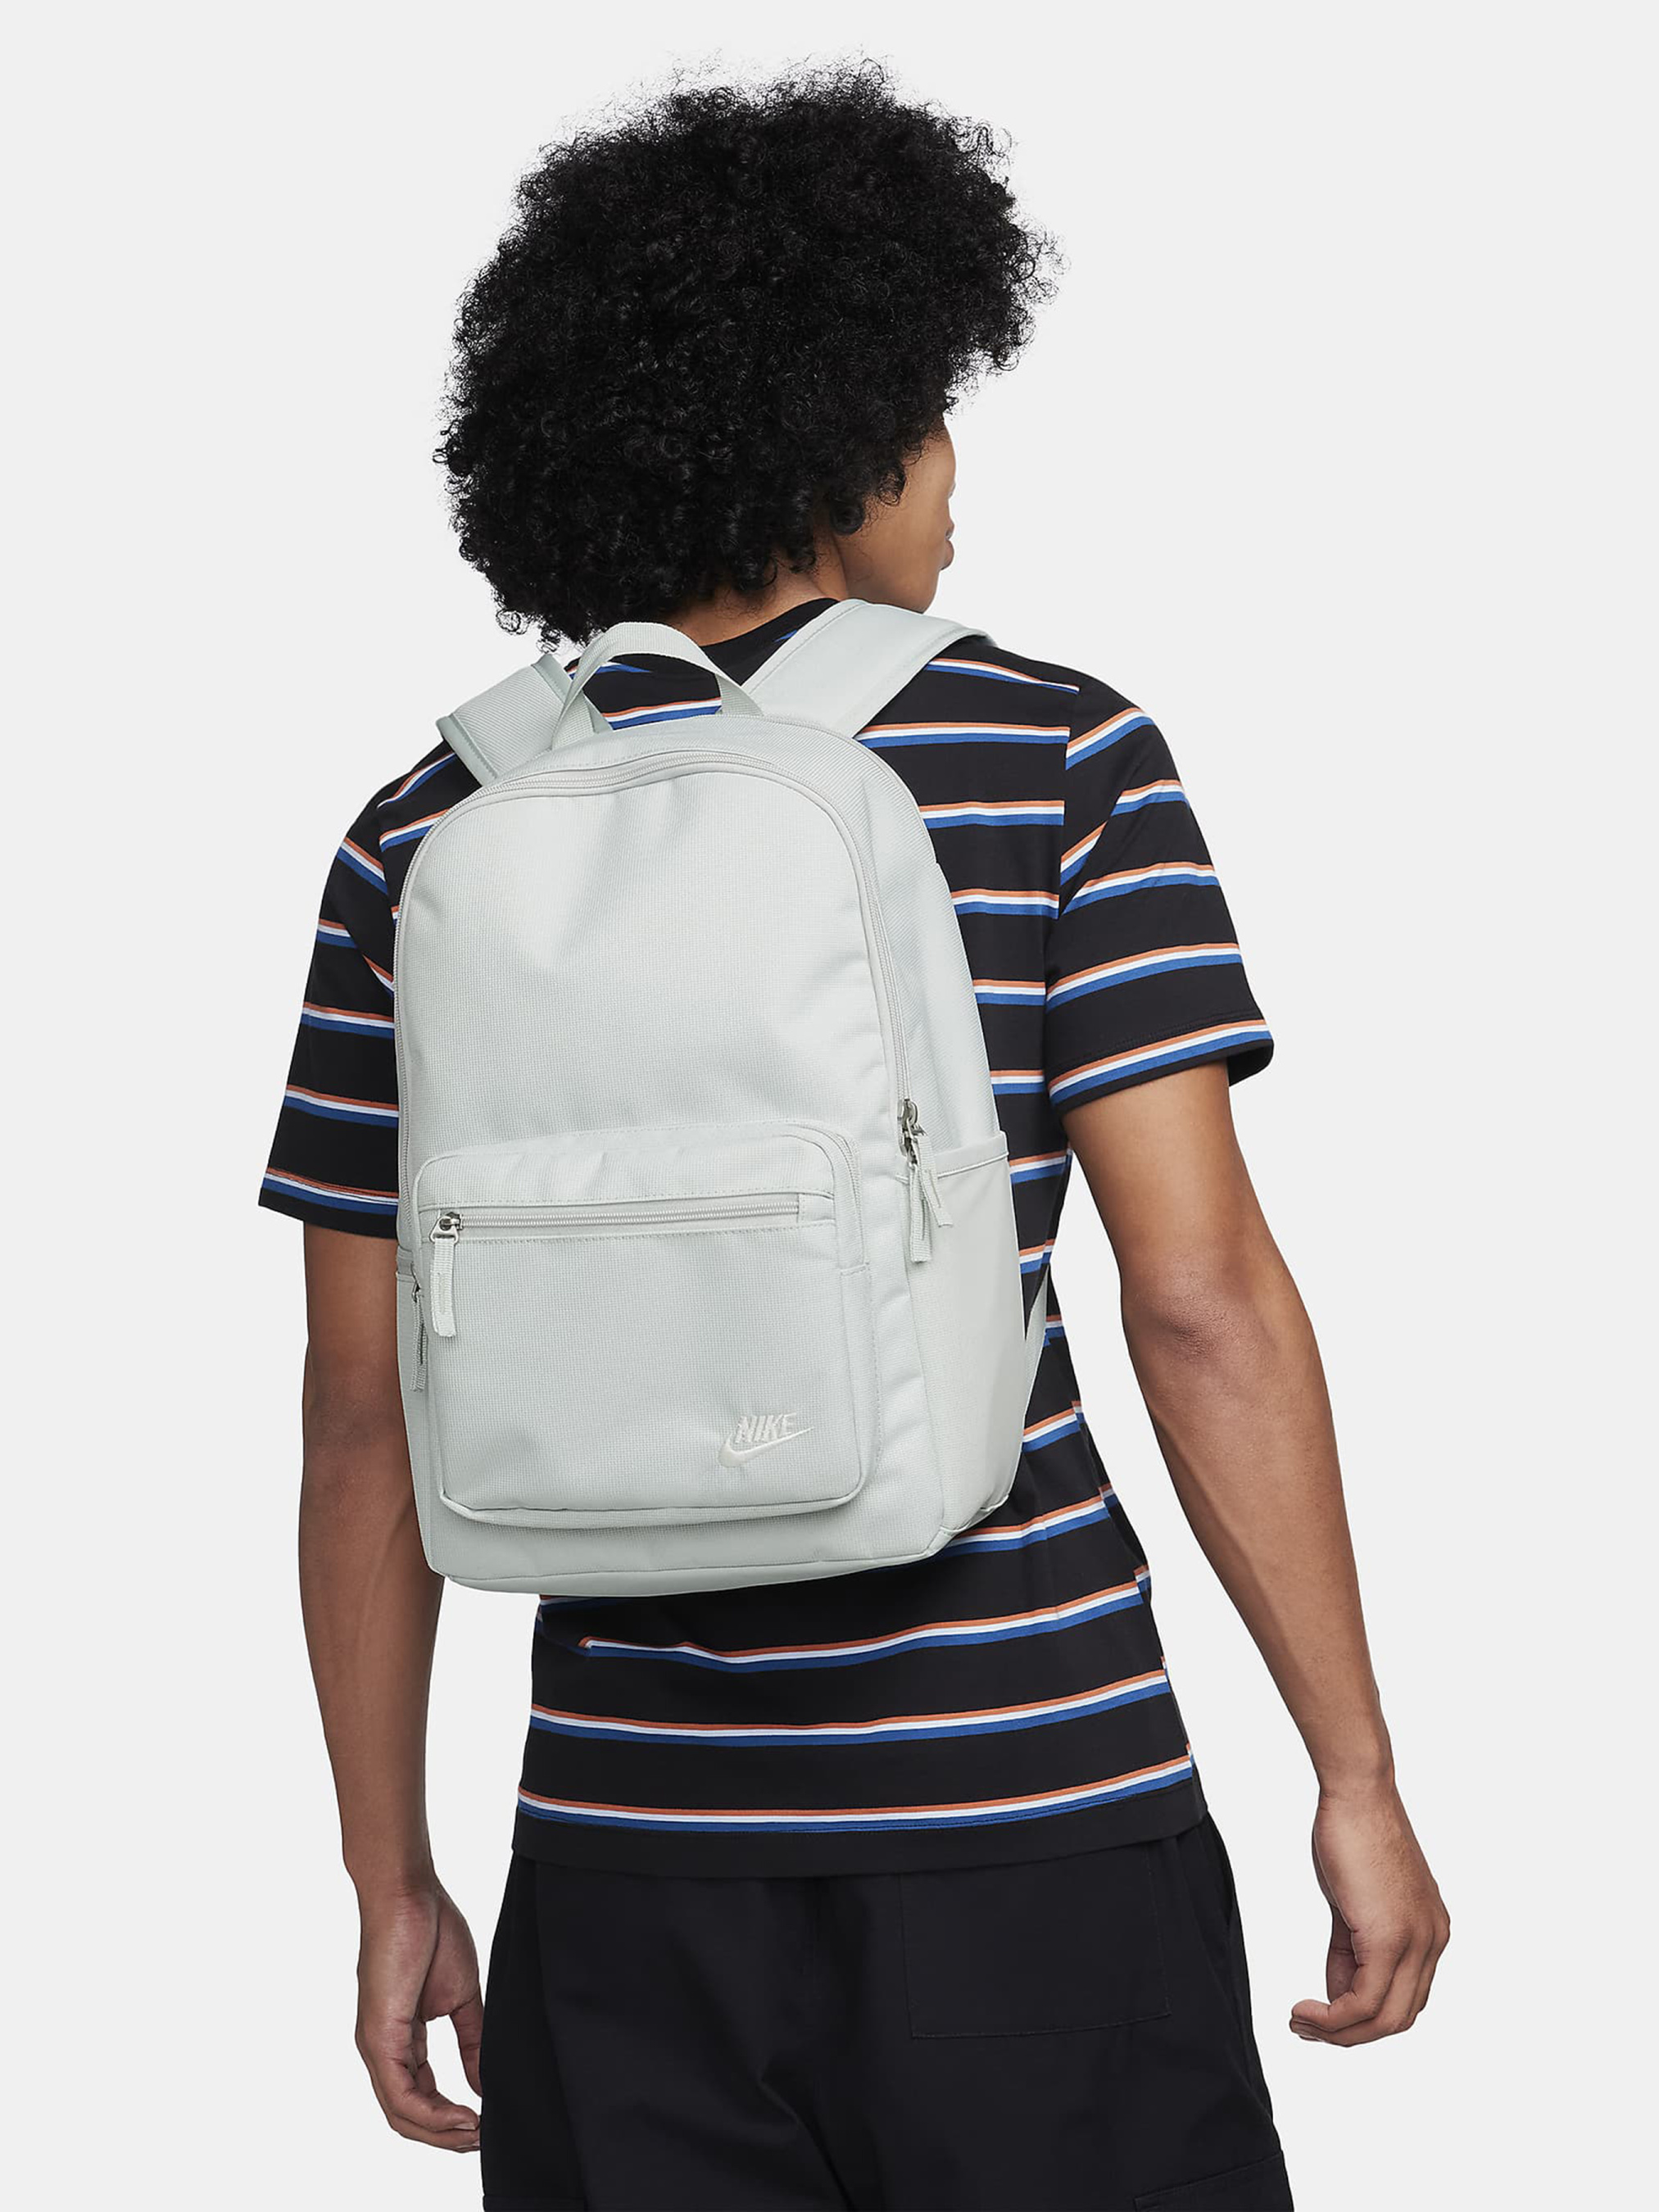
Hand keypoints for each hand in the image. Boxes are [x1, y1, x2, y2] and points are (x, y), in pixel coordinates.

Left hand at [355, 1883, 483, 2149]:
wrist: (409, 1893)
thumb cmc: (432, 1929)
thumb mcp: (461, 1997)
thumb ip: (471, 2041)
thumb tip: (483, 2084)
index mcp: (401, 2040)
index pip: (420, 2097)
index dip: (451, 2119)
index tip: (486, 2123)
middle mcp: (382, 2050)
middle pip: (408, 2116)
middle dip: (446, 2136)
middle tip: (482, 2140)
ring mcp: (376, 2046)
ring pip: (402, 2114)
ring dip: (440, 2133)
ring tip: (476, 2134)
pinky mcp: (379, 2037)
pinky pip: (400, 2095)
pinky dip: (432, 2113)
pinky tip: (462, 2116)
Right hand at [1290, 1782, 1449, 2046]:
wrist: (1358, 1792)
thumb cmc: (1353, 1832)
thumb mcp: (1354, 1901)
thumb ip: (1351, 1949)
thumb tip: (1338, 1991)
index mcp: (1429, 1932)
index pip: (1404, 1998)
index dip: (1364, 2016)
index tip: (1325, 2013)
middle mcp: (1432, 1941)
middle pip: (1398, 2018)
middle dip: (1351, 2033)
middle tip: (1310, 2028)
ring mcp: (1416, 1942)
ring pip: (1384, 2018)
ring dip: (1340, 2031)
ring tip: (1302, 2023)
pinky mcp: (1390, 1939)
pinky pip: (1364, 2001)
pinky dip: (1334, 2016)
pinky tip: (1307, 2010)